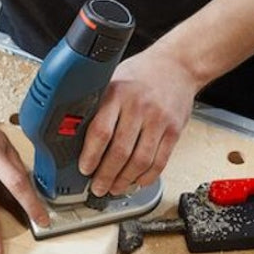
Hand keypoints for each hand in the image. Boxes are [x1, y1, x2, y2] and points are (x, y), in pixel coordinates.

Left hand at [78, 47, 197, 196]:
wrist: (178, 65)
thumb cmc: (141, 74)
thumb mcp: (113, 79)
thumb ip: (99, 104)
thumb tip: (76, 133)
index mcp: (117, 94)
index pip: (101, 131)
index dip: (91, 155)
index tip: (84, 169)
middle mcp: (139, 107)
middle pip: (120, 151)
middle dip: (106, 175)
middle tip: (97, 187)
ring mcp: (158, 120)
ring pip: (140, 161)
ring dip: (125, 180)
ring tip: (115, 188)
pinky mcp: (174, 130)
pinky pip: (160, 161)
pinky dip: (147, 177)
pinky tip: (137, 181)